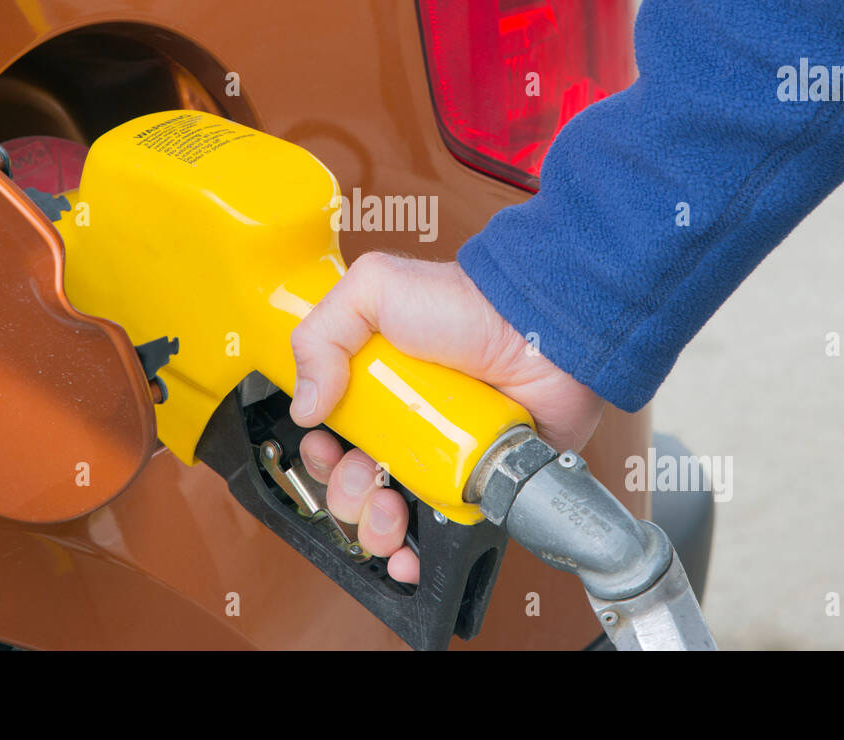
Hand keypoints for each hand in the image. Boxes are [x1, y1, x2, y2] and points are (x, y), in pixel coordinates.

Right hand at [288, 253, 603, 582]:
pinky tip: (409, 552)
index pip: (330, 433)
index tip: (326, 449)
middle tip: (366, 477)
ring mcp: (441, 457)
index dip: (320, 451)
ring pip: (389, 514)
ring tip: (389, 511)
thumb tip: (304, 405)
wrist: (539, 332)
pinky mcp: (475, 482)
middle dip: (346, 494)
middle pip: (353, 481)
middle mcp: (405, 424)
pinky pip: (440, 530)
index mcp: (375, 385)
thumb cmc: (468, 304)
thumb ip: (321, 332)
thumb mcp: (374, 289)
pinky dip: (419, 553)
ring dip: (375, 527)